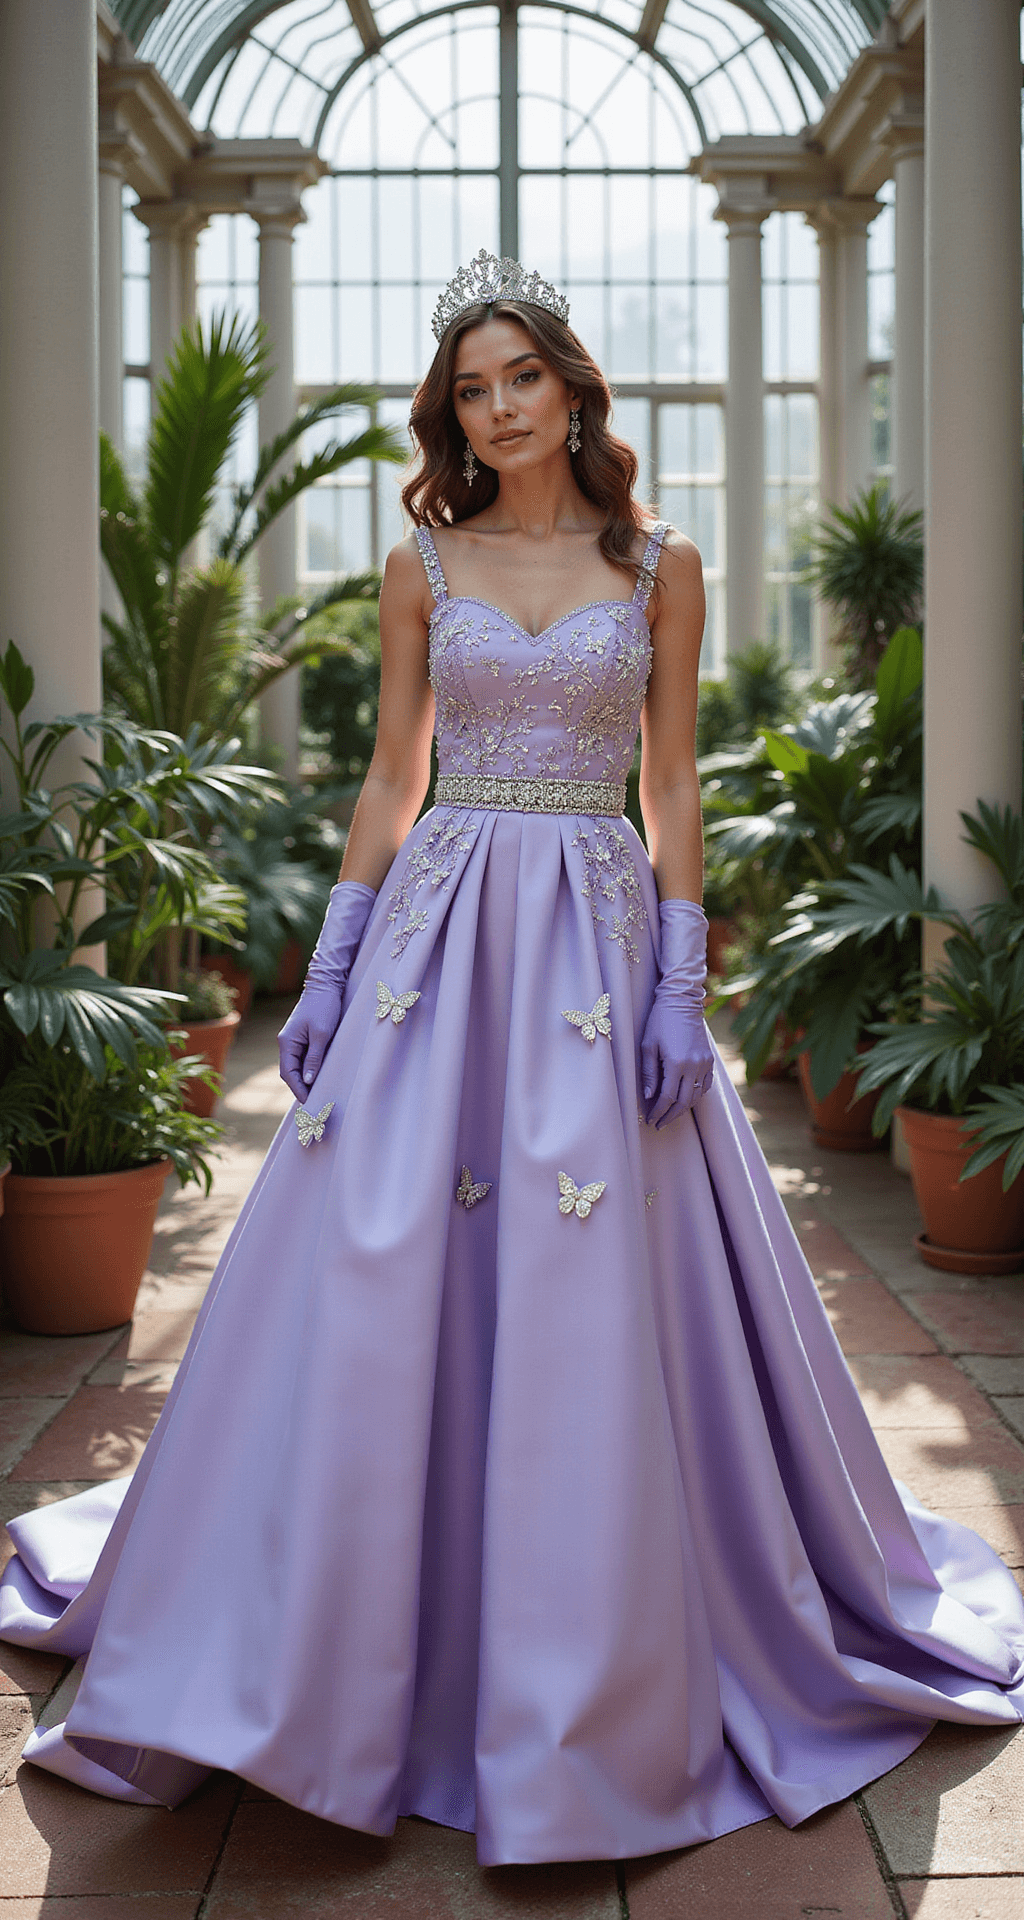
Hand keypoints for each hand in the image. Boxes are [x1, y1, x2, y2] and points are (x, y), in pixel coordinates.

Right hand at [278, 881, 375, 1102]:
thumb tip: (308, 1080)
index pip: (288, 1073)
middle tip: (315, 1104)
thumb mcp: (322, 1034)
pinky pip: (303, 1059)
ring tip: (318, 1094)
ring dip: (305, 1080)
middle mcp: (287, 1043)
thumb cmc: (325, 1007)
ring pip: (296, 1066)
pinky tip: (320, 1078)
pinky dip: (309, 1070)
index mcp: (287, 1042)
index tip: (309, 1103)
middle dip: (300, 1088)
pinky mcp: (303, 1037)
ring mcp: (294, 1040)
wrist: (327, 984)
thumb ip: (314, 1058)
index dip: (298, 1090)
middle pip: (290, 1072)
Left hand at [641, 999, 714, 1128]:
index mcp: (676, 1063)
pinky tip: (686, 1099)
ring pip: (697, 1096)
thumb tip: (648, 1097)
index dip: (658, 1112)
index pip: (668, 1097)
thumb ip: (649, 1073)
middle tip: (659, 1124)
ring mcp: (705, 1063)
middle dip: (671, 1116)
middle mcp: (694, 1065)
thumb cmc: (660, 1021)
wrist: (681, 1002)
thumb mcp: (648, 1046)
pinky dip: (696, 1096)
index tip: (651, 1120)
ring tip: (671, 1115)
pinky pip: (706, 1085)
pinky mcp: (710, 1059)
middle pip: (684, 1102)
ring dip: (684, 1109)